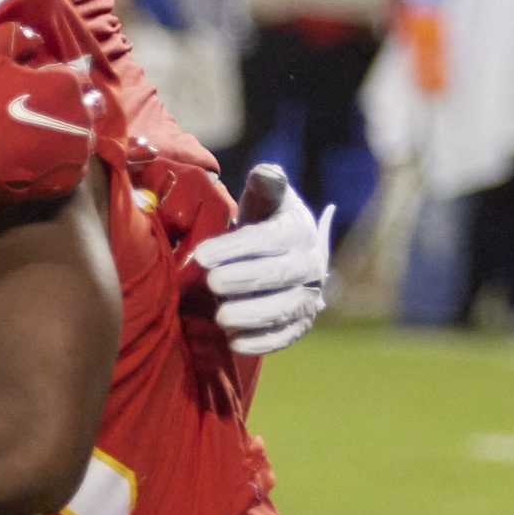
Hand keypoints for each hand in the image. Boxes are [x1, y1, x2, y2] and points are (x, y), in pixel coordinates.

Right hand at [0, 0, 100, 205]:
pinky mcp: (67, 181)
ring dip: (69, 134)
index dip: (54, 79)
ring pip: (84, 137)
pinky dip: (63, 161)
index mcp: (67, 83)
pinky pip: (76, 166)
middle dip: (70, 105)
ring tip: (40, 138)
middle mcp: (82, 117)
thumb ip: (17, 34)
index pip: (75, 76)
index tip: (35, 87)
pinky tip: (40, 158)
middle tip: (41, 112)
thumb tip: (37, 38)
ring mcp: (77, 152)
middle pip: (88, 106)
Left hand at [187, 165, 335, 356]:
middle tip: (211, 283)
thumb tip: (265, 173)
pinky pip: (287, 334)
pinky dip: (263, 341)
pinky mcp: (300, 322)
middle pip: (282, 274)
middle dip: (245, 279)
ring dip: (253, 314)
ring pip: (287, 307)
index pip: (272, 238)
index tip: (202, 254)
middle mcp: (310, 263)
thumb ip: (264, 185)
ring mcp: (308, 295)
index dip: (238, 248)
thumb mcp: (263, 198)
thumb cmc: (262, 220)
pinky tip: (234, 341)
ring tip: (220, 315)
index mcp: (299, 229)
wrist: (278, 253)